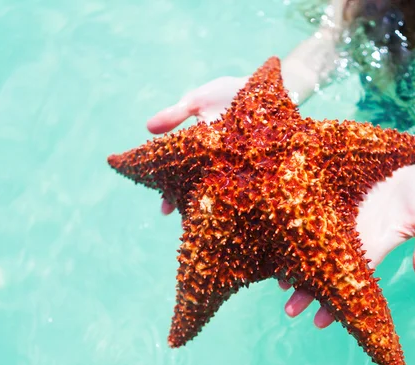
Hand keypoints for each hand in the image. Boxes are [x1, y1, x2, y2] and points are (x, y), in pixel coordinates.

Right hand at [146, 76, 248, 213]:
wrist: (265, 87)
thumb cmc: (229, 93)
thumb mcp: (197, 101)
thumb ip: (175, 115)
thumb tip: (148, 128)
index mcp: (199, 152)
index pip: (180, 178)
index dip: (171, 194)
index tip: (165, 209)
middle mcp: (218, 165)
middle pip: (201, 191)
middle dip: (193, 208)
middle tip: (188, 226)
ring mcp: (238, 167)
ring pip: (223, 193)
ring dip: (216, 208)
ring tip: (210, 223)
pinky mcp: (260, 166)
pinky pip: (250, 184)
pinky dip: (243, 195)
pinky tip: (239, 210)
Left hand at [280, 162, 414, 327]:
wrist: (412, 162)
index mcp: (372, 247)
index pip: (350, 281)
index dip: (335, 302)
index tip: (319, 322)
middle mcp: (351, 236)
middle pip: (326, 269)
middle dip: (308, 291)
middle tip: (289, 311)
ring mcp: (338, 215)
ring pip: (313, 246)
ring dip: (296, 264)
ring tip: (278, 285)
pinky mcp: (330, 193)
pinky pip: (309, 215)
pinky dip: (294, 229)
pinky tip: (276, 241)